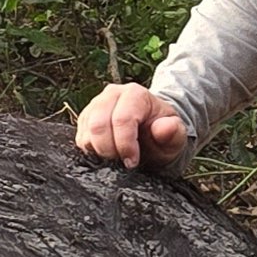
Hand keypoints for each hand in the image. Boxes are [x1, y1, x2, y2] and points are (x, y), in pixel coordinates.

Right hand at [74, 82, 188, 169]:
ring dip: (100, 152)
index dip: (125, 145)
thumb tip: (164, 127)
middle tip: (121, 163)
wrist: (151, 134)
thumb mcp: (175, 136)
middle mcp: (111, 94)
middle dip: (109, 150)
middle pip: (99, 125)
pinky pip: (81, 139)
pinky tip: (107, 154)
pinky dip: (92, 152)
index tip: (132, 162)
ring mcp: (95, 105)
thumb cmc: (162, 135)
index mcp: (134, 93)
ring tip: (116, 158)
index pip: (122, 119)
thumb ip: (173, 131)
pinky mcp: (84, 119)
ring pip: (87, 133)